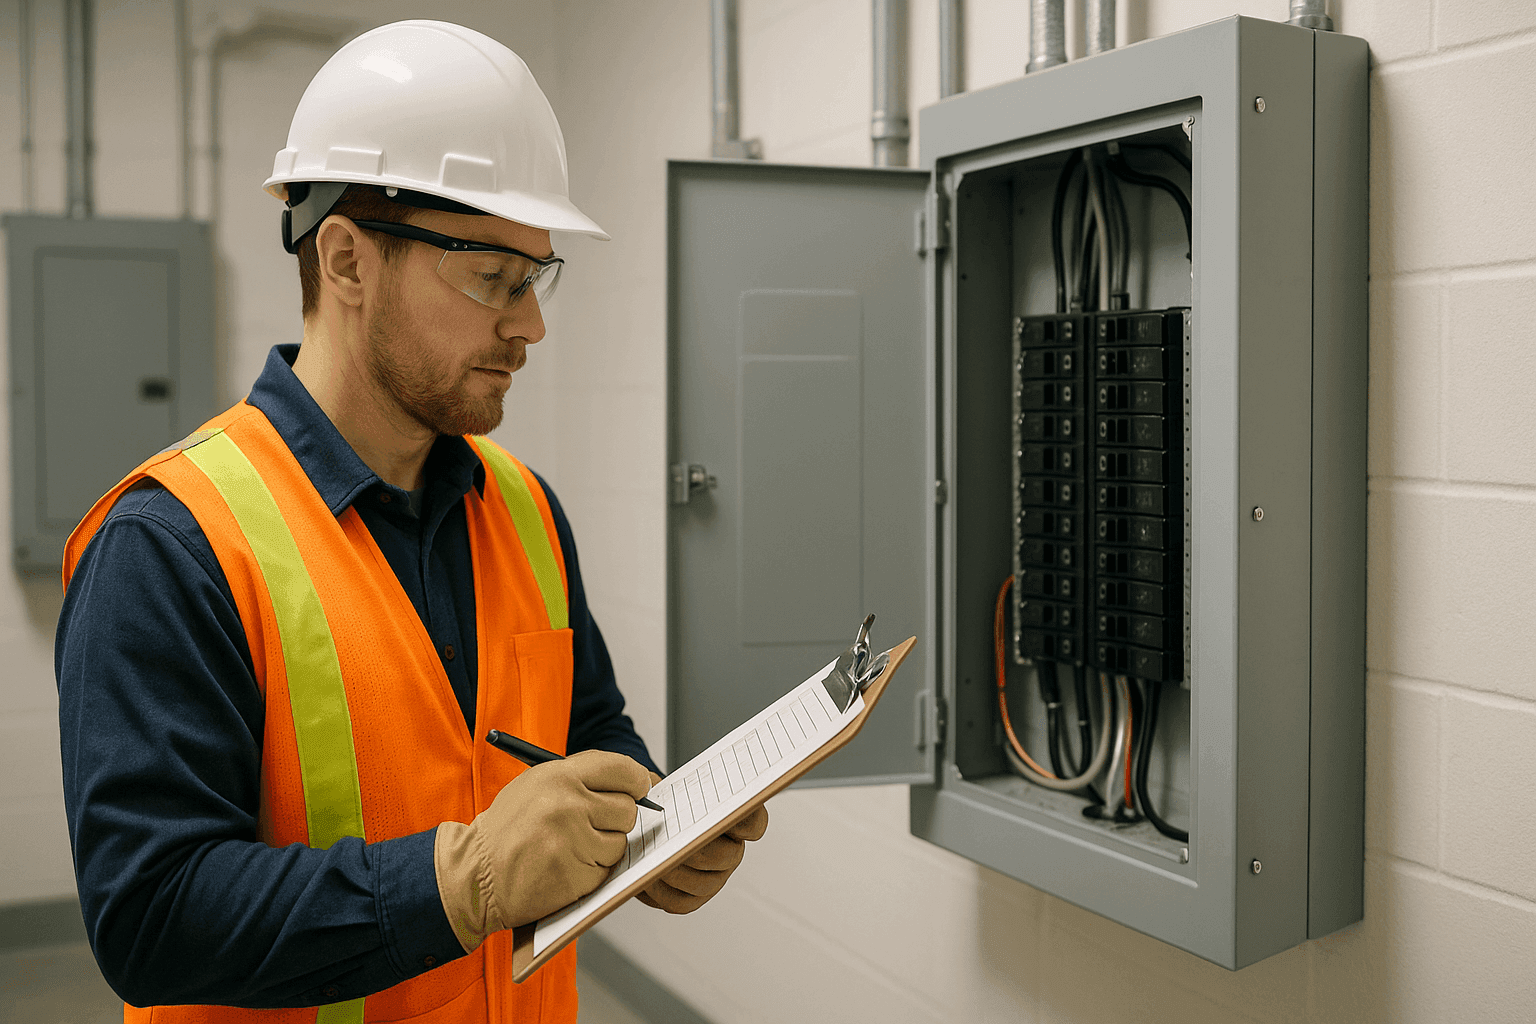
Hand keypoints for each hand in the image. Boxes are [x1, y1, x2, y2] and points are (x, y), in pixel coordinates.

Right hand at [434, 750, 652, 951]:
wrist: (475, 874)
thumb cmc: (509, 828)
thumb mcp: (536, 784)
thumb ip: (582, 777)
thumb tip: (635, 778)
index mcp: (559, 776)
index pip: (622, 769)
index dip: (636, 780)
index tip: (639, 787)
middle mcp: (568, 806)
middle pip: (628, 808)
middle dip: (617, 818)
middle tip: (594, 823)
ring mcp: (573, 843)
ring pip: (620, 842)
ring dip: (604, 847)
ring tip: (571, 847)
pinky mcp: (576, 877)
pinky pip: (607, 869)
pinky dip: (593, 870)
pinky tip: (566, 866)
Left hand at [637, 772, 768, 914]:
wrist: (648, 825)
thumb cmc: (664, 804)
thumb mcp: (669, 788)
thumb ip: (675, 787)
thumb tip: (653, 789)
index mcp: (733, 821)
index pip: (753, 822)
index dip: (747, 821)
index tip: (732, 813)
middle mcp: (730, 852)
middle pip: (728, 856)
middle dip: (700, 850)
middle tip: (676, 844)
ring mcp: (713, 878)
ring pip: (704, 884)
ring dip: (677, 873)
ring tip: (654, 862)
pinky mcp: (691, 899)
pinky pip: (680, 902)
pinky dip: (660, 892)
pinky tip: (644, 878)